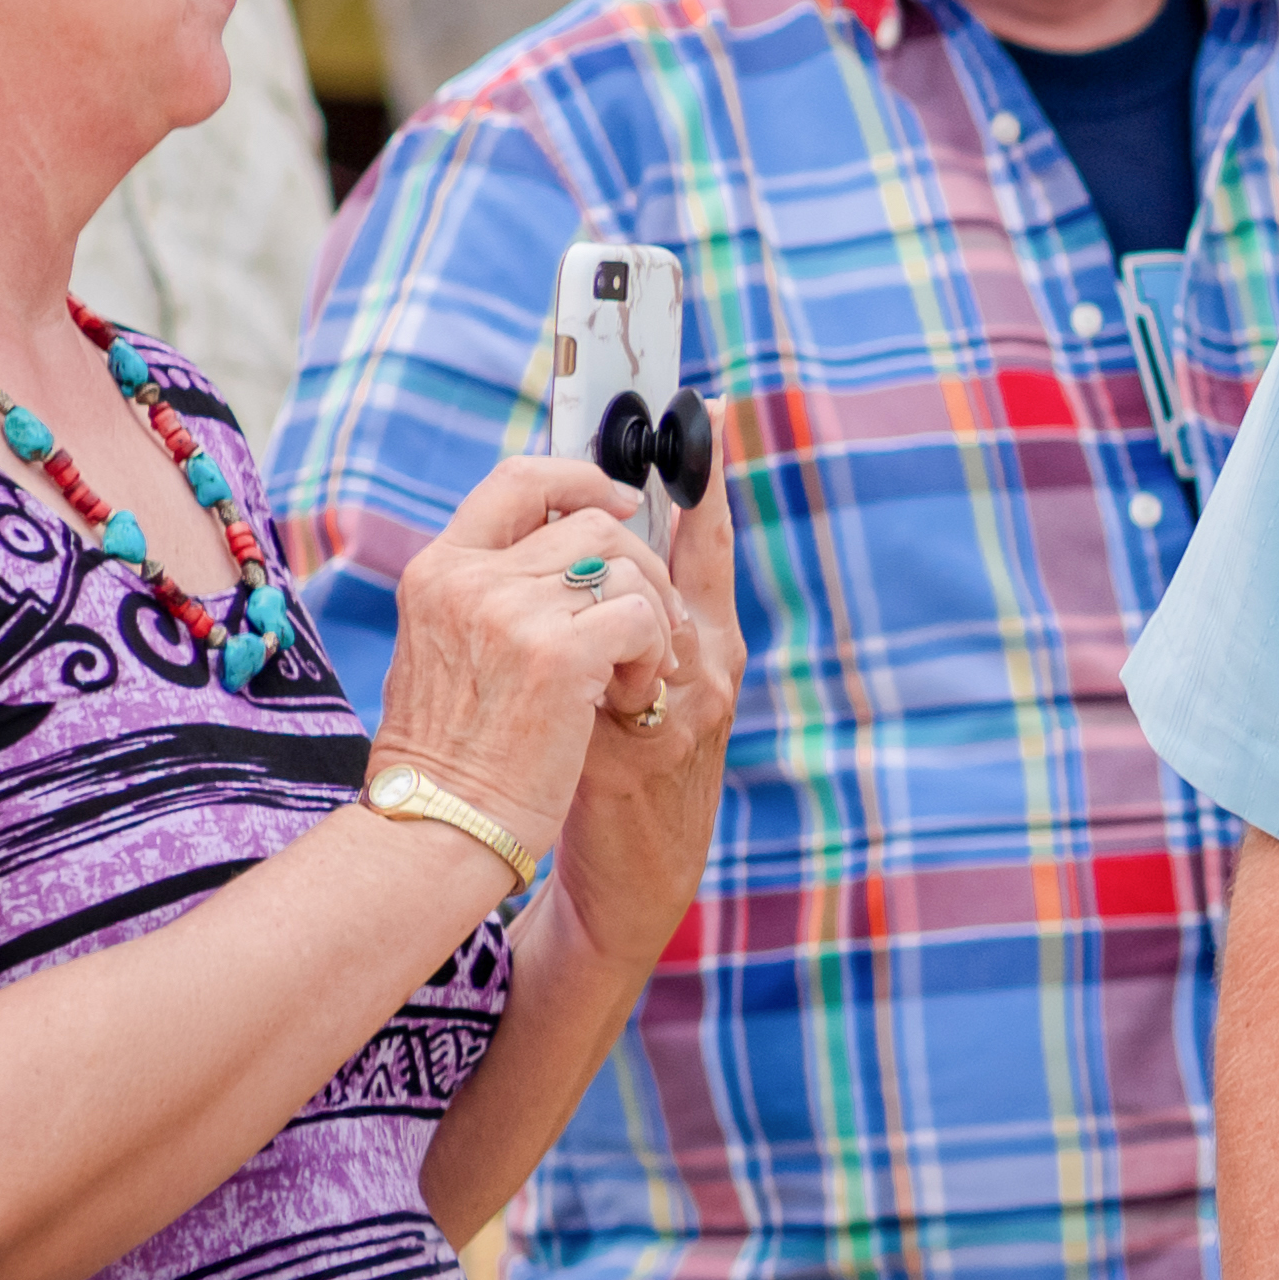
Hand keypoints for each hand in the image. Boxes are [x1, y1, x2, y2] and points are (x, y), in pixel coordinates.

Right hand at [364, 458, 685, 874]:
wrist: (438, 823)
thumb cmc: (457, 750)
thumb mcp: (453, 649)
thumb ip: (496, 592)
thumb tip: (577, 544)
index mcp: (440, 571)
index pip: (518, 480)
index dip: (584, 476)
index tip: (625, 496)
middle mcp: (469, 579)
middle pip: (594, 523)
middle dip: (642, 570)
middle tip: (648, 628)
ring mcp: (511, 611)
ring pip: (627, 567)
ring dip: (653, 619)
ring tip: (635, 675)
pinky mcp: (557, 652)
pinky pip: (642, 617)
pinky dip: (652, 656)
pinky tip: (627, 698)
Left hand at [540, 449, 738, 978]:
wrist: (638, 878)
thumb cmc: (617, 770)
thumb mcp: (626, 682)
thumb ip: (616, 618)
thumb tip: (575, 538)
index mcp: (709, 637)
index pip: (704, 537)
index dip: (707, 472)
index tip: (708, 401)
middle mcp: (714, 659)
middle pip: (658, 558)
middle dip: (604, 548)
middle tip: (579, 575)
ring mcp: (688, 701)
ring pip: (627, 608)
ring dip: (578, 627)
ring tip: (569, 682)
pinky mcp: (645, 745)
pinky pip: (594, 673)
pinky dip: (564, 686)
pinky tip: (564, 723)